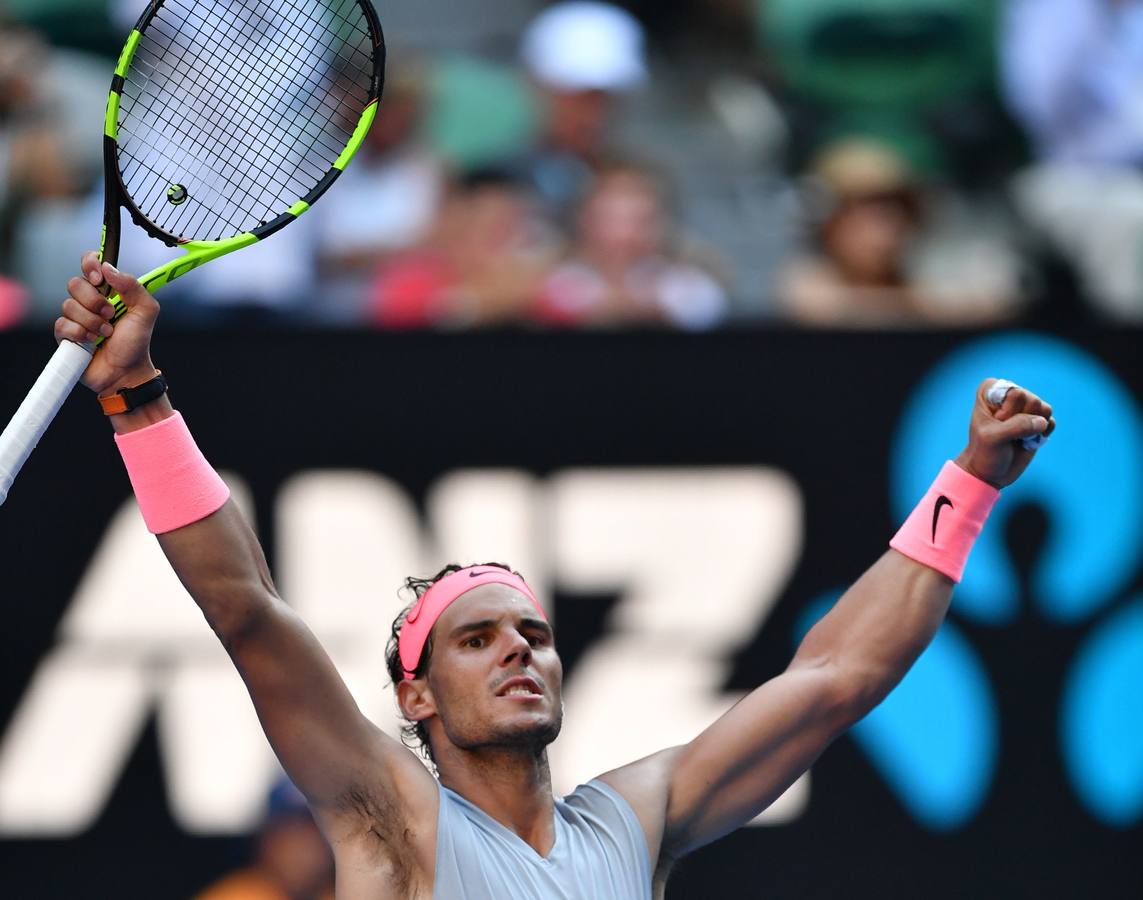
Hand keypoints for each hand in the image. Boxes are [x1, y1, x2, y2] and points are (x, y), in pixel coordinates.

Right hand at [55, 251, 159, 394]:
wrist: (126, 372)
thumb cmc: (136, 343)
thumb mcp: (146, 311)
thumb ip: (133, 286)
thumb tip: (108, 268)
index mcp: (107, 291)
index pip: (90, 263)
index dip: (90, 264)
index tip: (100, 279)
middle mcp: (89, 301)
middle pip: (75, 283)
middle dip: (95, 301)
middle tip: (111, 315)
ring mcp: (75, 317)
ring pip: (68, 305)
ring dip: (92, 322)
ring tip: (106, 334)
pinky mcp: (65, 334)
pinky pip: (62, 324)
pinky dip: (80, 334)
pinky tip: (92, 342)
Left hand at [955, 378, 1055, 488]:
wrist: (990, 473)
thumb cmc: (984, 452)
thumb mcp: (993, 438)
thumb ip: (1017, 426)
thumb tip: (1043, 422)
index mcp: (990, 391)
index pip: (1014, 392)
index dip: (1007, 413)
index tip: (995, 424)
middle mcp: (1008, 395)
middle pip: (1032, 399)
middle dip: (1020, 421)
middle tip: (1005, 433)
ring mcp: (1024, 407)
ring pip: (1044, 408)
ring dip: (1033, 428)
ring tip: (1016, 437)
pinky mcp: (1037, 421)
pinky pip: (1051, 422)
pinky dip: (1042, 434)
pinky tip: (1027, 441)